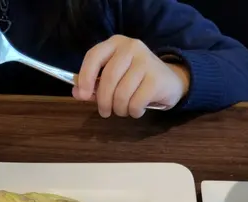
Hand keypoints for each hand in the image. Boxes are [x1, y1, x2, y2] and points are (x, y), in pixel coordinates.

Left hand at [73, 35, 189, 117]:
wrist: (170, 81)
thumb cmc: (137, 79)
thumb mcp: (115, 77)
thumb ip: (94, 83)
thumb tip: (77, 92)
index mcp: (116, 43)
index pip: (94, 56)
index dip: (85, 77)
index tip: (82, 95)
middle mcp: (131, 47)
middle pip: (108, 79)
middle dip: (103, 101)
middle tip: (105, 112)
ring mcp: (146, 62)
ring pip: (121, 94)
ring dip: (119, 109)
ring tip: (123, 110)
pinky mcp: (156, 79)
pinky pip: (136, 103)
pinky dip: (133, 112)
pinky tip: (137, 110)